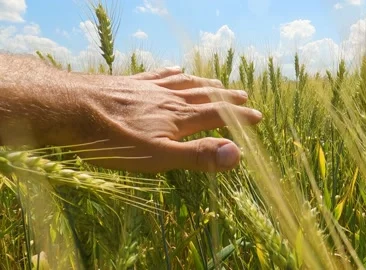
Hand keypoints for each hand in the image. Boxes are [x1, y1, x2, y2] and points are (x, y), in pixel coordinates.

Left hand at [69, 67, 261, 172]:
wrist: (72, 108)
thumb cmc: (114, 139)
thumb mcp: (158, 156)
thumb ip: (198, 155)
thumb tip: (236, 154)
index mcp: (179, 118)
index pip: (218, 116)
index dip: (239, 118)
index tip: (257, 117)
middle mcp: (169, 99)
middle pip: (204, 96)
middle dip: (226, 98)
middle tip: (243, 96)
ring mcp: (150, 88)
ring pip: (185, 83)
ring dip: (205, 84)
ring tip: (217, 83)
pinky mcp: (131, 83)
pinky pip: (159, 74)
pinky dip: (172, 72)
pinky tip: (176, 69)